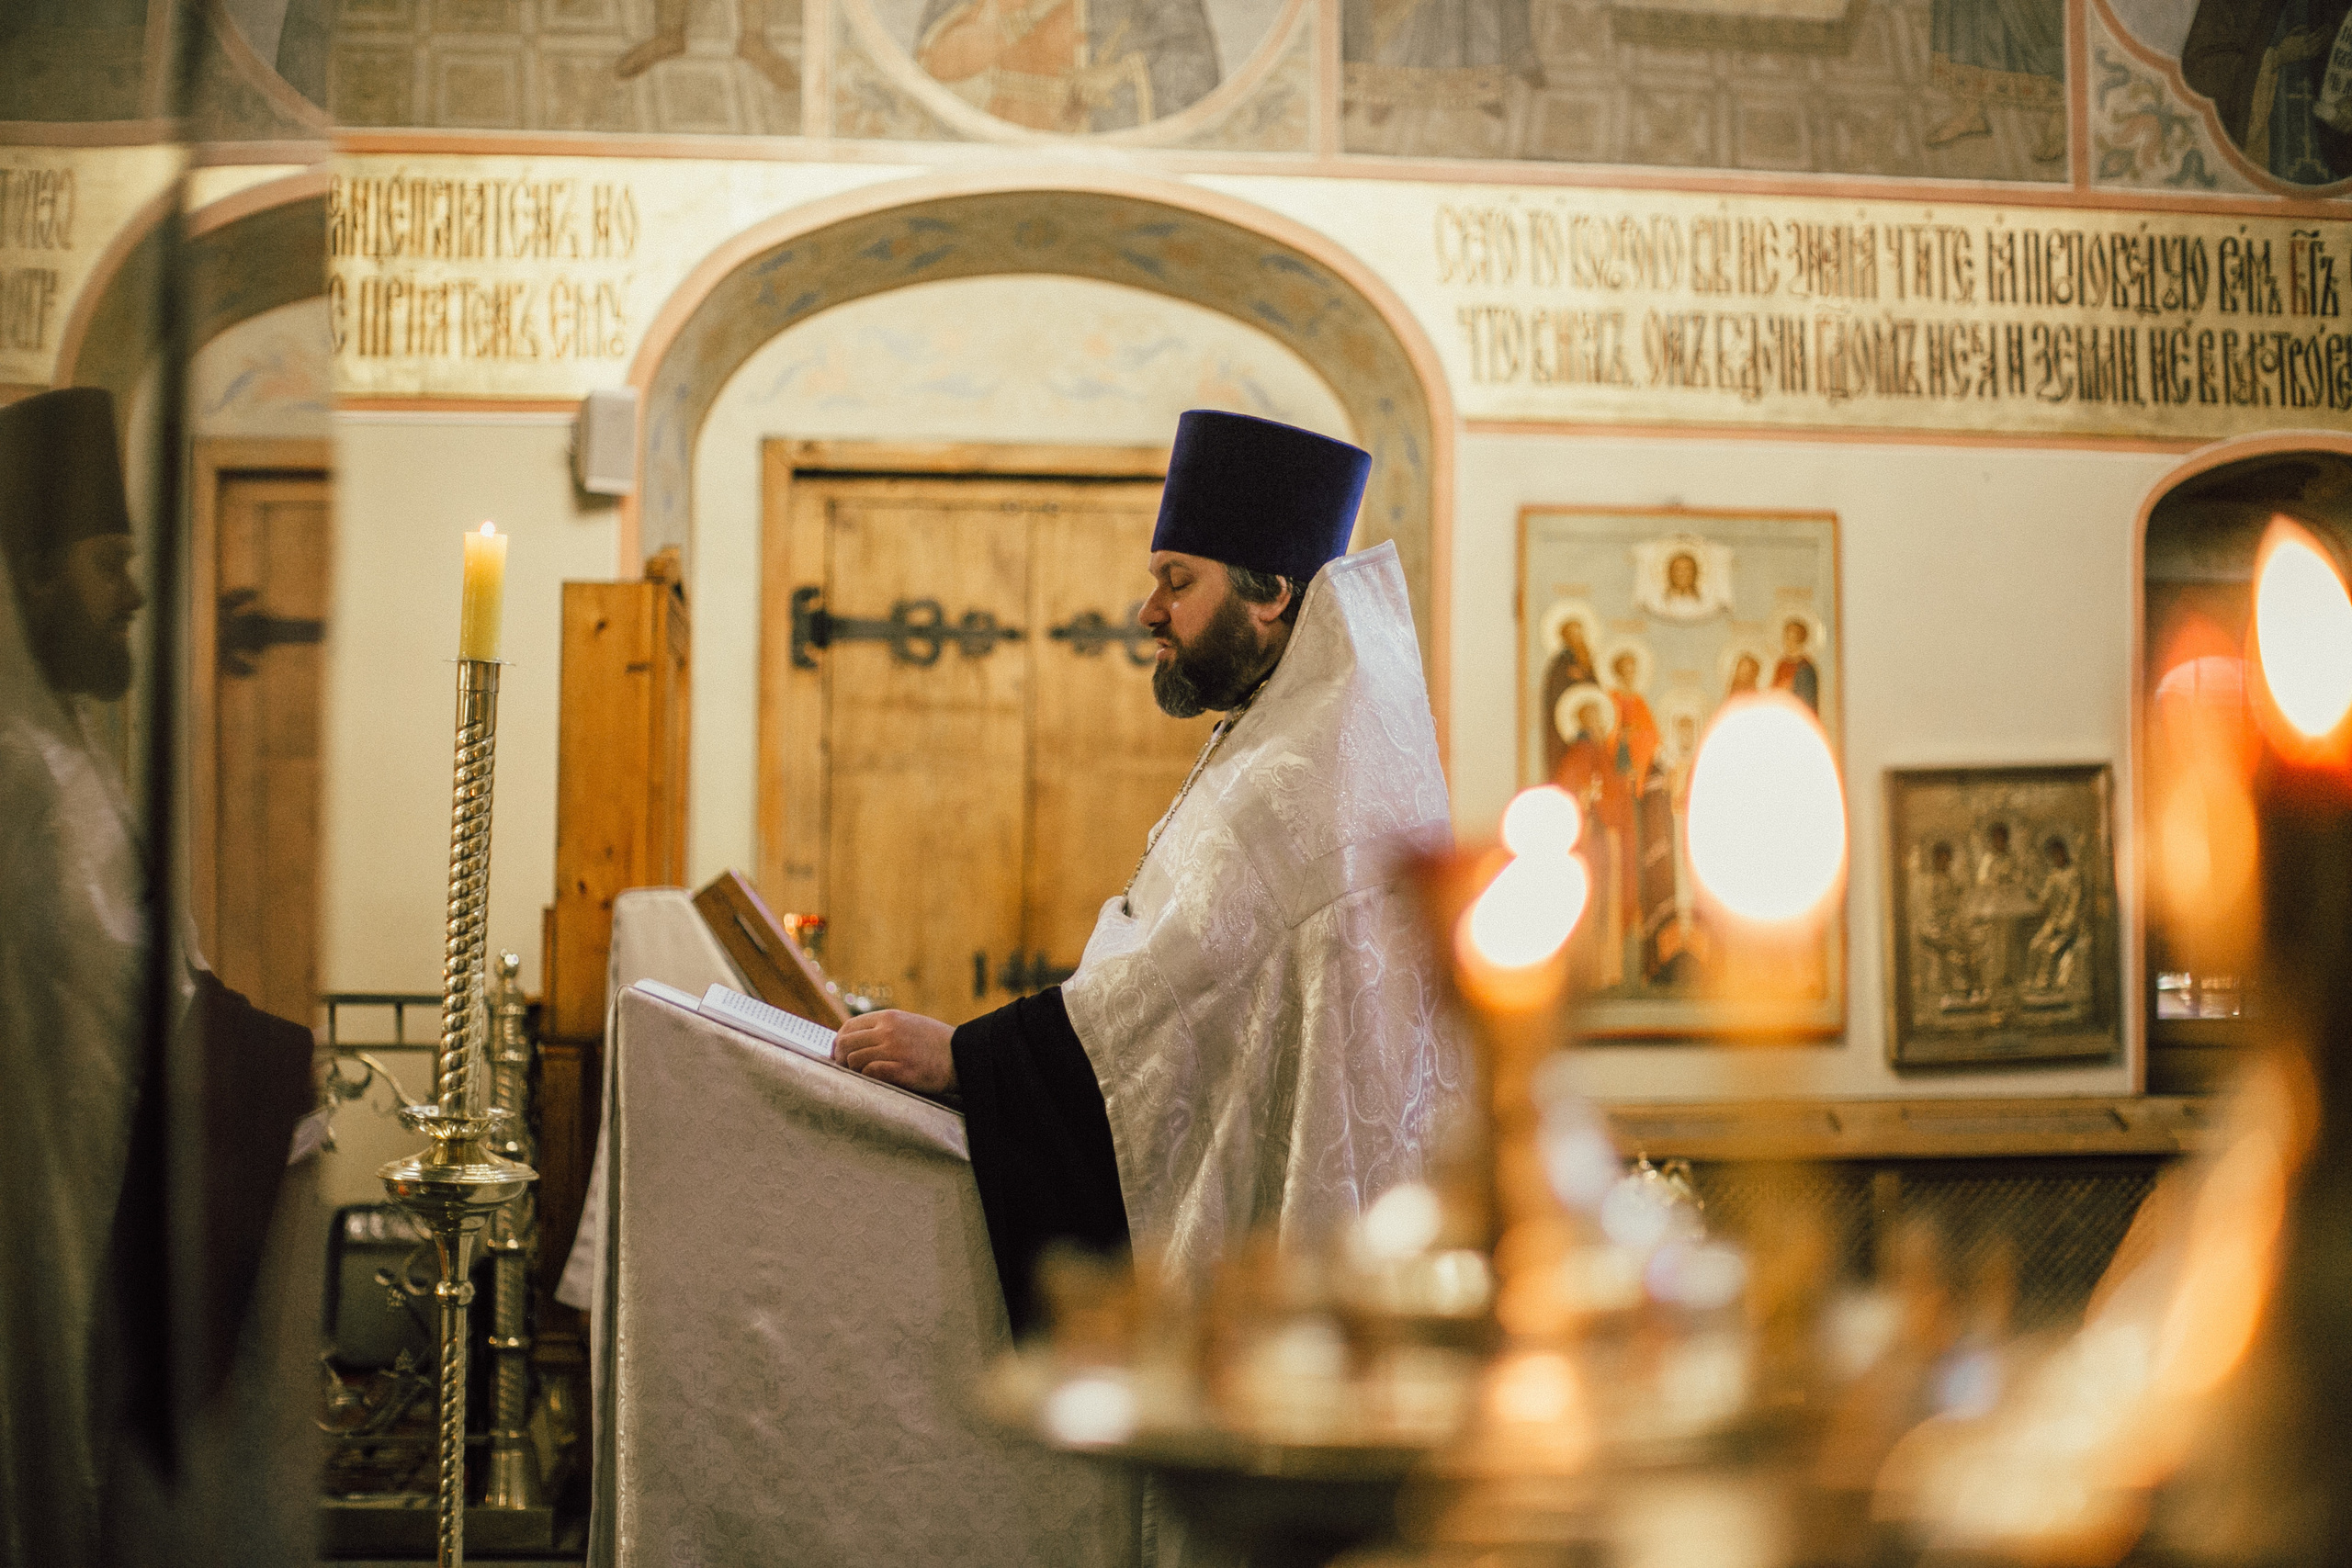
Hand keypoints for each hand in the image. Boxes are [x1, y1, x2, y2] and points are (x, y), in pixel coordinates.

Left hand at [833, 1009, 956, 1094]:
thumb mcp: (908, 1023)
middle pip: (846, 1043)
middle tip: (844, 1069)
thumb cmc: (935, 1042)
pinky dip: (868, 1078)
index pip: (849, 1026)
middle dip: (840, 1058)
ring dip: (854, 1070)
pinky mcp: (902, 1070)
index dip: (839, 1041)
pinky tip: (876, 1080)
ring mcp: (895, 1050)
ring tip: (862, 1076)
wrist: (962, 1055)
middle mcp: (888, 1031)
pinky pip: (870, 1073)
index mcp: (889, 1017)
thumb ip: (884, 1027)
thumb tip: (856, 1039)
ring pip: (854, 1059)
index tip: (838, 1053)